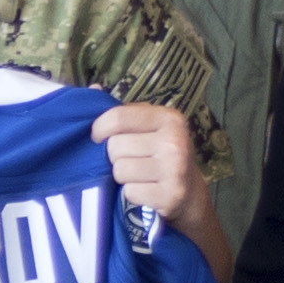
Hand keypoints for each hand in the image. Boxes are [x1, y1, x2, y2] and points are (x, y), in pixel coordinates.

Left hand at [92, 100, 203, 236]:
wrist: (190, 191)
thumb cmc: (161, 154)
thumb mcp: (149, 127)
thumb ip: (123, 112)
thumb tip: (93, 89)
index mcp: (168, 118)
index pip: (118, 117)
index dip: (100, 128)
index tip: (98, 137)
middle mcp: (174, 140)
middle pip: (115, 146)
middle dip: (115, 156)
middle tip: (131, 160)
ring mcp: (175, 168)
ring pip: (120, 170)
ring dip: (123, 176)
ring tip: (139, 175)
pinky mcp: (171, 194)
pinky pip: (130, 192)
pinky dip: (132, 193)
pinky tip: (146, 189)